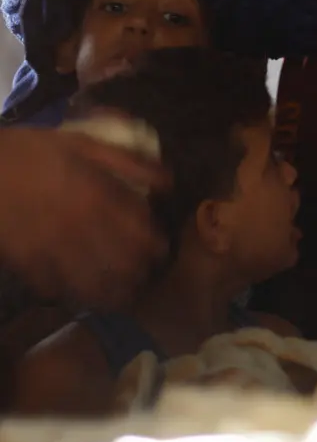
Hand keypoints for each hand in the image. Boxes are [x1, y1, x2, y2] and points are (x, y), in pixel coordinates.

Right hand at [0, 128, 166, 308]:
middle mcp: (80, 225)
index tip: (159, 251)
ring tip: (118, 298)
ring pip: (89, 281)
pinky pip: (51, 286)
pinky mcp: (25, 259)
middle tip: (142, 278)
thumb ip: (126, 162)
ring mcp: (51, 246)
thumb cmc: (32, 150)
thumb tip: (166, 181)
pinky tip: (74, 296)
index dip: (154, 245)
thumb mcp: (82, 143)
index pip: (138, 230)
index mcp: (97, 196)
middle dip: (136, 274)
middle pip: (119, 261)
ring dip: (108, 292)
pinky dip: (66, 293)